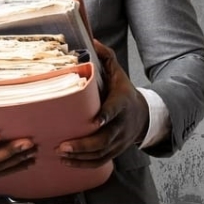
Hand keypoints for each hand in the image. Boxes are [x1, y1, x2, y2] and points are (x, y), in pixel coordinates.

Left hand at [57, 40, 148, 167]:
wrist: (143, 115)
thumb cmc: (123, 91)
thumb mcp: (118, 72)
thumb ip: (105, 57)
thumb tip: (90, 38)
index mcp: (122, 102)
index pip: (116, 109)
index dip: (107, 115)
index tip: (94, 119)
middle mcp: (122, 124)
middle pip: (105, 138)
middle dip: (84, 144)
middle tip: (62, 145)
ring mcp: (119, 140)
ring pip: (101, 153)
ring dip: (80, 156)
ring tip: (60, 153)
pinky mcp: (115, 151)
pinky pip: (100, 162)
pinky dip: (84, 164)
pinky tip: (67, 162)